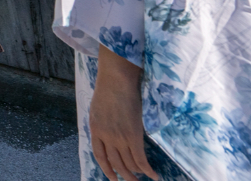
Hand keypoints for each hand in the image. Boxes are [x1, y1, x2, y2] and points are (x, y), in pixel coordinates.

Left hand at [89, 45, 157, 180]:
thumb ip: (102, 122)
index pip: (99, 156)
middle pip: (115, 163)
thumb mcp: (98, 108)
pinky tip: (155, 175)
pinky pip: (141, 160)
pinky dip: (148, 170)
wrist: (115, 79)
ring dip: (137, 175)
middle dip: (124, 176)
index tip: (112, 177)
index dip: (106, 169)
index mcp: (95, 129)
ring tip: (143, 179)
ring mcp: (119, 137)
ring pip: (129, 164)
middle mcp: (106, 137)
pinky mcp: (133, 136)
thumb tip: (108, 131)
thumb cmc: (108, 88)